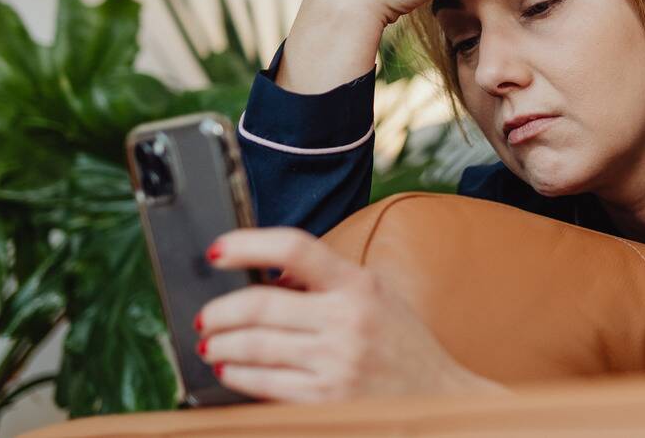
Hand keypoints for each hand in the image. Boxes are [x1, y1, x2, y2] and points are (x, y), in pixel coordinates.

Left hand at [194, 227, 507, 401]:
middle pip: (259, 304)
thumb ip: (331, 279)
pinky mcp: (324, 399)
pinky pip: (263, 383)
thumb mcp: (379, 295)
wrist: (438, 397)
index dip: (248, 244)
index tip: (218, 251)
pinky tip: (230, 368)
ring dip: (220, 344)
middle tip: (206, 315)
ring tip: (211, 343)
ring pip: (253, 346)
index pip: (294, 248)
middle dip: (218, 311)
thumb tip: (271, 267)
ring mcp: (335, 363)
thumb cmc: (405, 345)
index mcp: (360, 285)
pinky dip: (237, 373)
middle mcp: (347, 320)